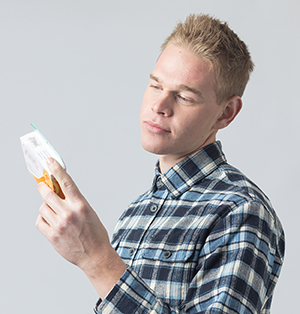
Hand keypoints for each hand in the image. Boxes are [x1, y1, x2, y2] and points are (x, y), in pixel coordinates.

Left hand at [36, 158, 126, 297]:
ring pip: (42, 207)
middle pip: (47, 193)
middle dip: (43, 187)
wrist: (95, 256)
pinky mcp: (52, 236)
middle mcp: (68, 213)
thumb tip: (61, 190)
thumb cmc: (95, 234)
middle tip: (43, 186)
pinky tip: (51, 222)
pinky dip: (43, 219)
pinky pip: (39, 221)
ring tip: (54, 212)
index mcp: (80, 205)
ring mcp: (59, 225)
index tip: (49, 161)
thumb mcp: (89, 212)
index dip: (57, 169)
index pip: (66, 182)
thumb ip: (75, 201)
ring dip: (46, 206)